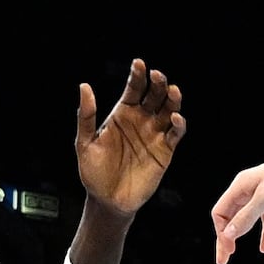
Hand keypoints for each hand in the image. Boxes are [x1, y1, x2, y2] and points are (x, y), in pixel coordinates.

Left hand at [73, 62, 187, 216]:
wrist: (107, 200)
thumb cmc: (93, 172)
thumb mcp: (85, 143)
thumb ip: (86, 116)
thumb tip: (84, 86)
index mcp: (122, 113)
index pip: (133, 88)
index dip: (137, 75)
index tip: (139, 63)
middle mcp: (141, 120)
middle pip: (154, 95)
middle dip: (158, 83)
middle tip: (157, 76)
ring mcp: (154, 134)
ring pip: (169, 110)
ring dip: (172, 99)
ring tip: (171, 90)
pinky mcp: (165, 150)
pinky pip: (176, 134)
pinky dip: (178, 124)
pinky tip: (175, 117)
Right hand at [209, 146, 263, 263]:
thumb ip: (246, 216)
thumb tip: (227, 234)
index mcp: (242, 184)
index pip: (221, 211)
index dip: (222, 232)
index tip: (229, 250)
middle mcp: (249, 188)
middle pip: (230, 216)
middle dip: (225, 237)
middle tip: (223, 260)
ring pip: (246, 218)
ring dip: (240, 235)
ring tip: (233, 253)